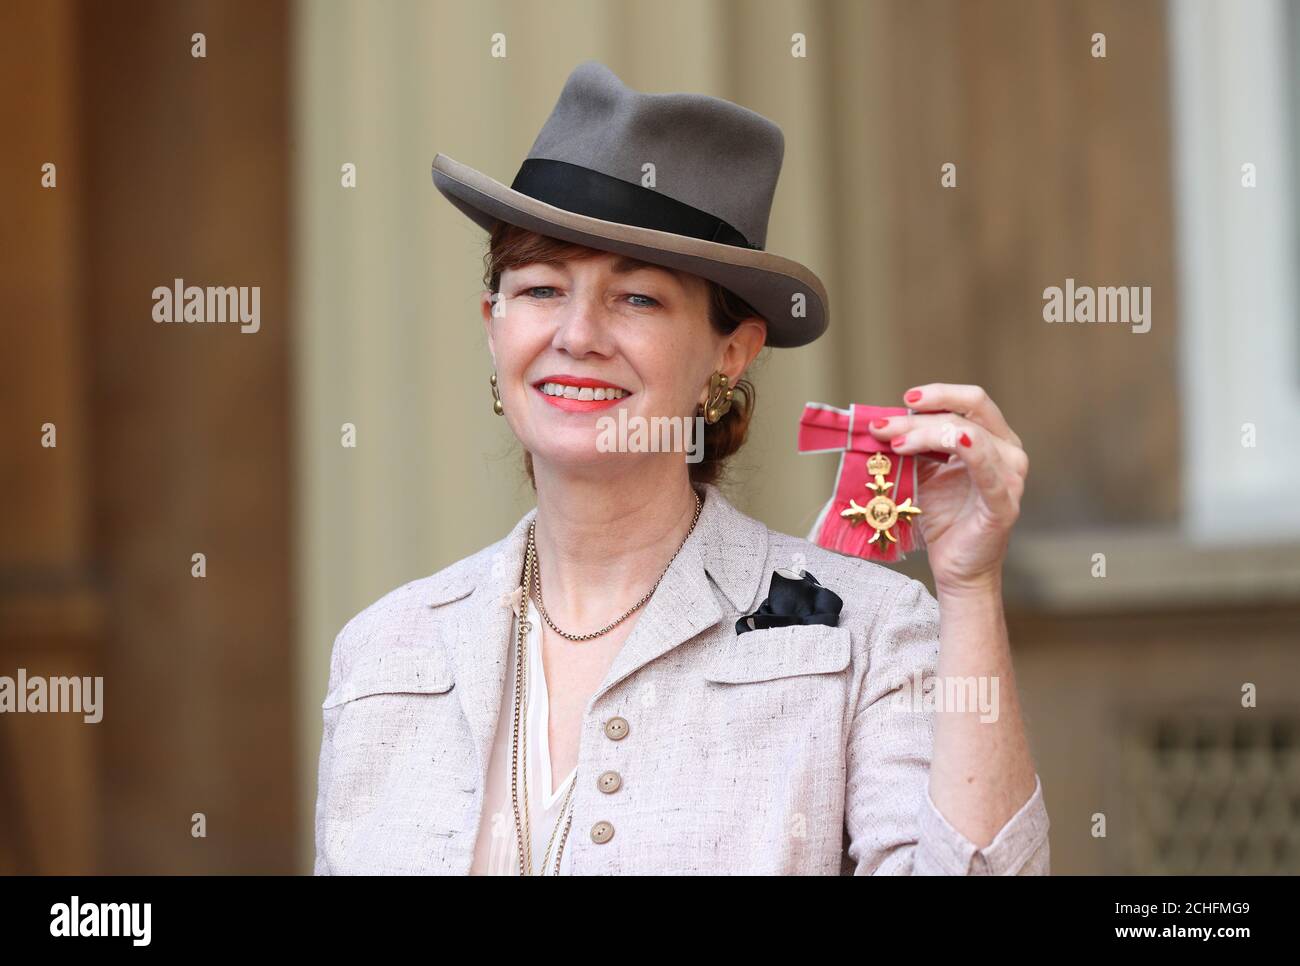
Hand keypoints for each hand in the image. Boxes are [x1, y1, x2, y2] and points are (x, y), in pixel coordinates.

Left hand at [866, 384, 1027, 595]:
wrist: (956, 568)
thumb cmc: (943, 520)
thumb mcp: (922, 474)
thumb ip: (911, 446)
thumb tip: (879, 422)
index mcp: (992, 439)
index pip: (970, 402)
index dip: (937, 395)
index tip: (904, 400)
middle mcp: (1008, 452)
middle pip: (969, 411)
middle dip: (921, 415)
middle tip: (883, 426)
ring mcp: (1010, 476)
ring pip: (969, 434)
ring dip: (927, 433)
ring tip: (895, 445)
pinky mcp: (1003, 502)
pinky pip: (987, 468)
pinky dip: (970, 449)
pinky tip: (956, 440)